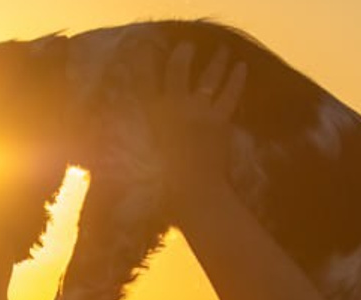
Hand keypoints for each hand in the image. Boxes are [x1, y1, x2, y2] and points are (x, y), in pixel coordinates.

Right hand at [146, 42, 246, 201]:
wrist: (192, 192)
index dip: (146, 64)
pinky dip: (236, 79)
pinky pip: (230, 93)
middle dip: (181, 56)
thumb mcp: (143, 163)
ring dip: (216, 62)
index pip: (147, 81)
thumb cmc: (164, 185)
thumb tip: (118, 150)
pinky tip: (242, 67)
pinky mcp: (219, 119)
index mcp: (152, 114)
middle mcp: (174, 105)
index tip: (147, 50)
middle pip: (177, 71)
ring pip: (208, 78)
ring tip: (223, 51)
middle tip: (186, 46)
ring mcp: (198, 109)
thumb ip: (136, 148)